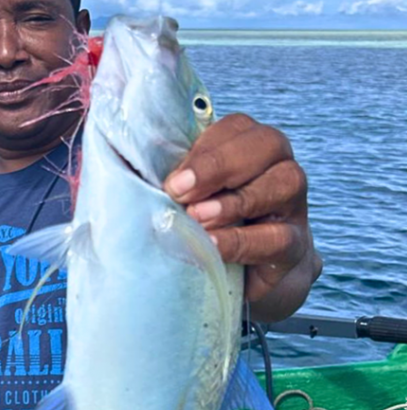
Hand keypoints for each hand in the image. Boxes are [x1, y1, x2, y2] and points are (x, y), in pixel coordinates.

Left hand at [163, 113, 321, 320]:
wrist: (239, 282)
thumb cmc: (201, 229)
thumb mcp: (181, 199)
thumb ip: (166, 179)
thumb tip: (114, 161)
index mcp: (246, 149)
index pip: (238, 127)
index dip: (207, 148)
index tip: (172, 180)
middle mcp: (277, 168)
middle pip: (269, 144)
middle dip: (220, 164)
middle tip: (180, 191)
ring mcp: (292, 207)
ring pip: (285, 182)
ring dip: (236, 199)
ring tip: (197, 218)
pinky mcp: (295, 248)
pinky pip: (280, 237)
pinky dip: (243, 240)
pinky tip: (213, 244)